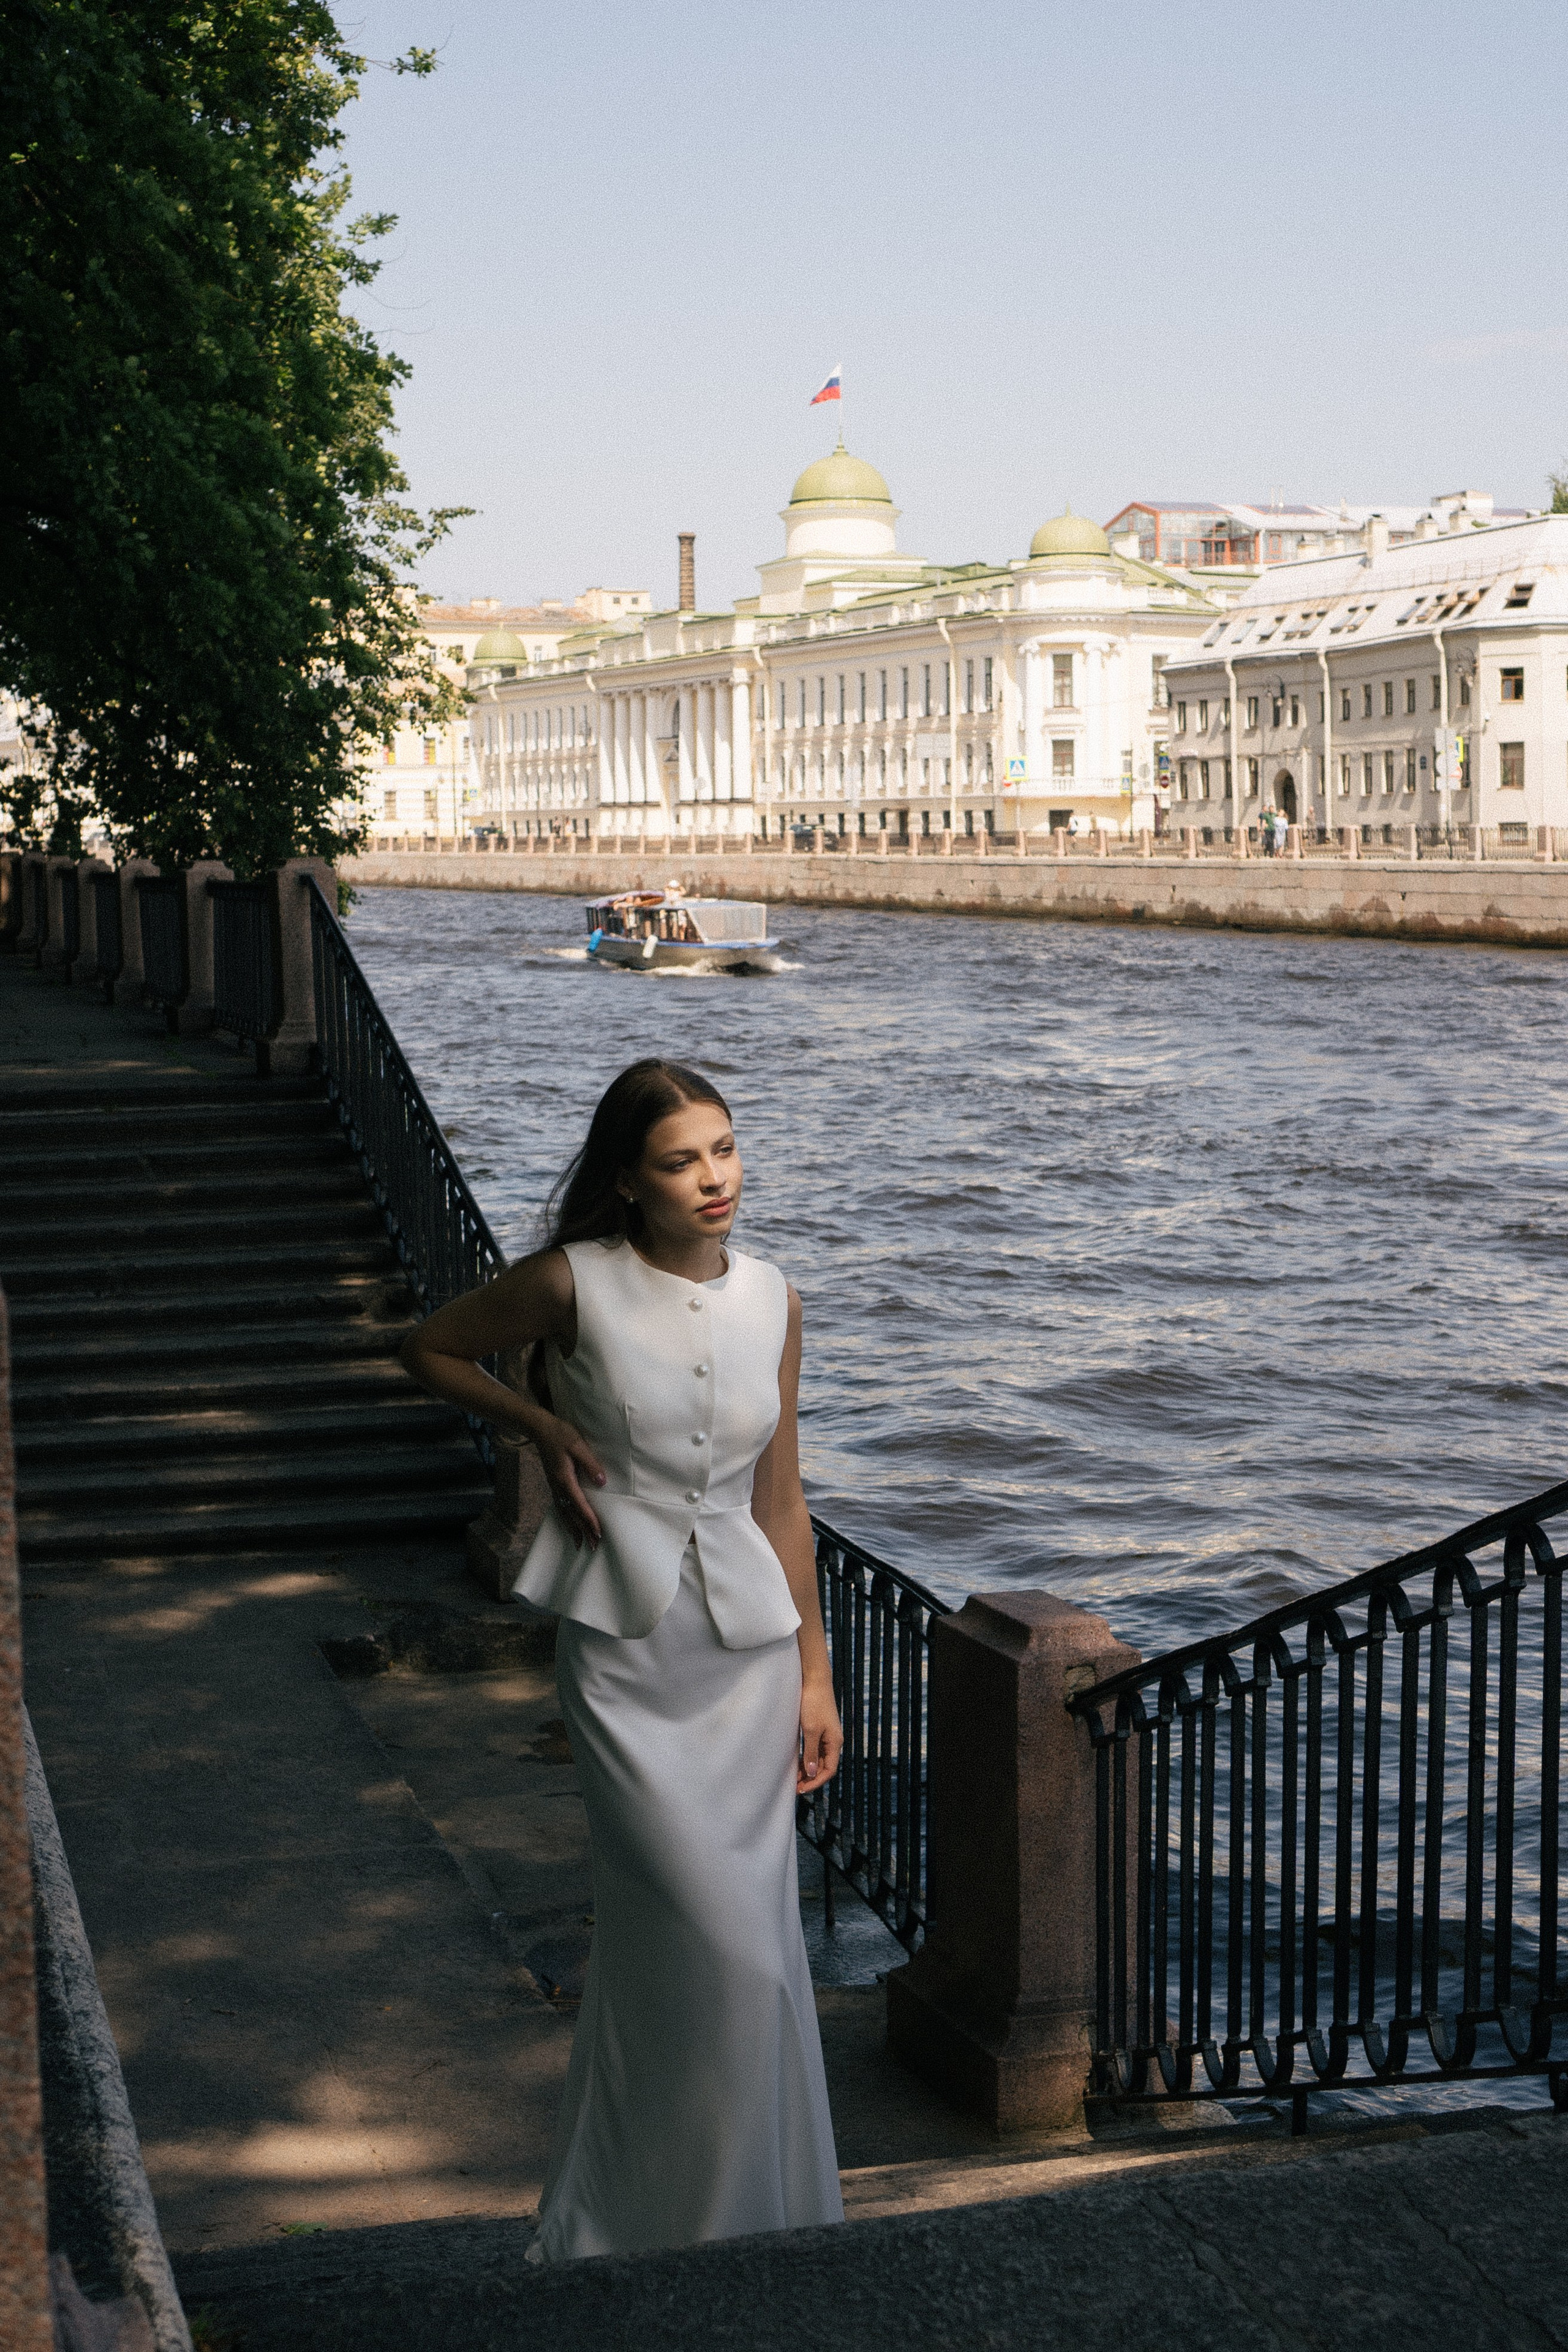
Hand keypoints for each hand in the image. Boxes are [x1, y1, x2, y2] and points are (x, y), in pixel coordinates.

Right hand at [535, 1414, 606, 1544]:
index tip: (598, 1533)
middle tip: (593, 1547)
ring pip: (564, 1513)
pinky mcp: (553, 1484)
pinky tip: (568, 1525)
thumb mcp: (578, 1445)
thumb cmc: (560, 1434)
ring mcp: (554, 1487)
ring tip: (579, 1545)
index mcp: (565, 1479)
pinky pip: (559, 1507)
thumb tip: (602, 1482)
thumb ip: (590, 1463)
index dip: (590, 1520)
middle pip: (572, 1514)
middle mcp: (558, 1487)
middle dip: (582, 1531)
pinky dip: (565, 1520)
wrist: (540, 1429)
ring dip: (572, 1530)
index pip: (580, 1505)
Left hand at [797, 1677, 841, 1795]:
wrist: (814, 1680)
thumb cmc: (813, 1703)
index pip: (829, 1770)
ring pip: (819, 1759)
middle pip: (824, 1766)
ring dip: (808, 1769)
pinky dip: (807, 1758)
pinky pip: (815, 1749)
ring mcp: (827, 1734)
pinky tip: (798, 1763)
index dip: (816, 1781)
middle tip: (796, 1787)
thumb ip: (811, 1752)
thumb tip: (812, 1773)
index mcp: (835, 1742)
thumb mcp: (810, 1730)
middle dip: (811, 1778)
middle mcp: (833, 1740)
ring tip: (795, 1778)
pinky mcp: (819, 1728)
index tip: (802, 1789)